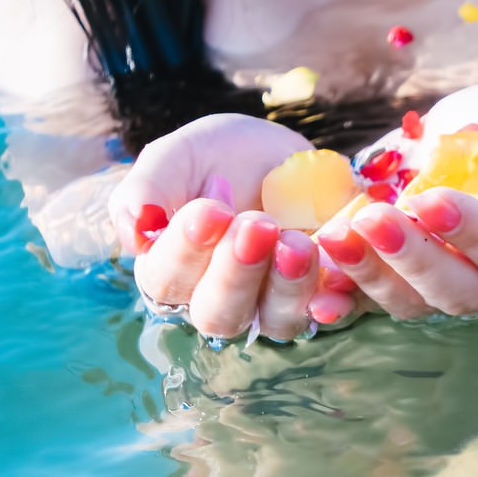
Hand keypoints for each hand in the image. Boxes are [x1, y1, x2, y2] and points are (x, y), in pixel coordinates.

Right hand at [109, 114, 356, 339]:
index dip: (186, 251)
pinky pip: (330, 313)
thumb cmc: (217, 160)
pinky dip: (335, 300)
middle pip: (219, 313)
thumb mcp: (178, 158)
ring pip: (275, 320)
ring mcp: (272, 307)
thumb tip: (137, 227)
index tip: (210, 210)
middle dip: (237, 271)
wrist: (282, 156)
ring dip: (287, 284)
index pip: (167, 281)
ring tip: (298, 242)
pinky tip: (340, 279)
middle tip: (257, 226)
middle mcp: (219, 301)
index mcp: (172, 272)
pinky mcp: (322, 299)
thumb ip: (150, 188)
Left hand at [314, 84, 477, 318]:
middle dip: (416, 258)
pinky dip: (343, 301)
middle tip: (374, 217)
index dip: (476, 237)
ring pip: (412, 304)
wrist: (448, 131)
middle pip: (462, 293)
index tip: (432, 198)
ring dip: (372, 275)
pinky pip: (369, 305)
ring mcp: (441, 286)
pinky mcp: (395, 282)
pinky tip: (320, 294)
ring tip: (336, 235)